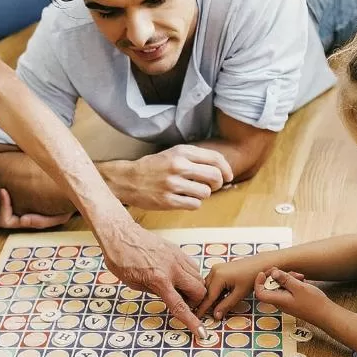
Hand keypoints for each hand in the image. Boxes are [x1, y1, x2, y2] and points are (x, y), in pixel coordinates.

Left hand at [0, 188, 73, 229]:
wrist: (67, 195)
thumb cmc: (64, 205)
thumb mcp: (60, 213)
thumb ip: (42, 220)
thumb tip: (22, 220)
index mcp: (26, 221)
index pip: (7, 220)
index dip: (3, 207)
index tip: (3, 190)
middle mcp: (16, 220)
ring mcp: (11, 215)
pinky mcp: (8, 209)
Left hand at [99, 221, 206, 334]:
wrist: (119, 234)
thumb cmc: (121, 260)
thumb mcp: (133, 284)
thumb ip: (154, 291)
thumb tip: (168, 296)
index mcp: (159, 280)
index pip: (180, 306)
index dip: (192, 321)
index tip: (202, 332)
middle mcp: (172, 268)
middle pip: (199, 290)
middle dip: (196, 301)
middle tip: (185, 303)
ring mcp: (176, 257)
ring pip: (199, 277)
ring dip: (195, 287)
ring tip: (180, 290)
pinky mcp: (176, 250)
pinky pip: (192, 265)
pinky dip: (190, 274)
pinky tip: (178, 276)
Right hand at [107, 145, 233, 210]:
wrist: (128, 179)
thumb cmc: (154, 167)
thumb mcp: (173, 153)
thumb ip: (195, 158)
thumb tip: (222, 171)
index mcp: (181, 152)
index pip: (215, 159)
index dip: (226, 169)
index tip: (228, 176)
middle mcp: (178, 166)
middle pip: (215, 177)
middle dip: (217, 184)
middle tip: (211, 186)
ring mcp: (173, 184)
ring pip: (206, 193)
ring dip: (203, 195)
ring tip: (192, 192)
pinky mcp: (168, 201)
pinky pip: (194, 205)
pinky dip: (193, 203)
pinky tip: (184, 199)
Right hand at [196, 260, 304, 319]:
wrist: (261, 264)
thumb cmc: (253, 278)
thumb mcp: (239, 294)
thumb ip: (226, 305)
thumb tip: (216, 316)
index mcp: (218, 276)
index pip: (207, 296)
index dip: (202, 308)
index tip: (197, 317)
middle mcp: (214, 270)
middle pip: (205, 291)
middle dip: (205, 303)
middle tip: (203, 315)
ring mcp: (216, 268)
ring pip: (208, 286)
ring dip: (209, 297)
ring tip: (211, 308)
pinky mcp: (219, 268)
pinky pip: (212, 282)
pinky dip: (214, 291)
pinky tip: (218, 298)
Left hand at [253, 268, 328, 322]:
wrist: (326, 314)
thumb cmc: (314, 303)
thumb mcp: (299, 287)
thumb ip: (285, 279)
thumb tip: (273, 273)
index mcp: (279, 300)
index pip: (260, 293)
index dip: (259, 282)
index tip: (264, 272)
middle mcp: (280, 302)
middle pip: (270, 286)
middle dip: (278, 276)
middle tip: (289, 272)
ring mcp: (286, 301)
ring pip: (280, 286)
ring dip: (287, 278)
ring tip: (300, 276)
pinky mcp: (292, 300)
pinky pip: (287, 289)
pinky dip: (292, 282)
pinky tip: (301, 280)